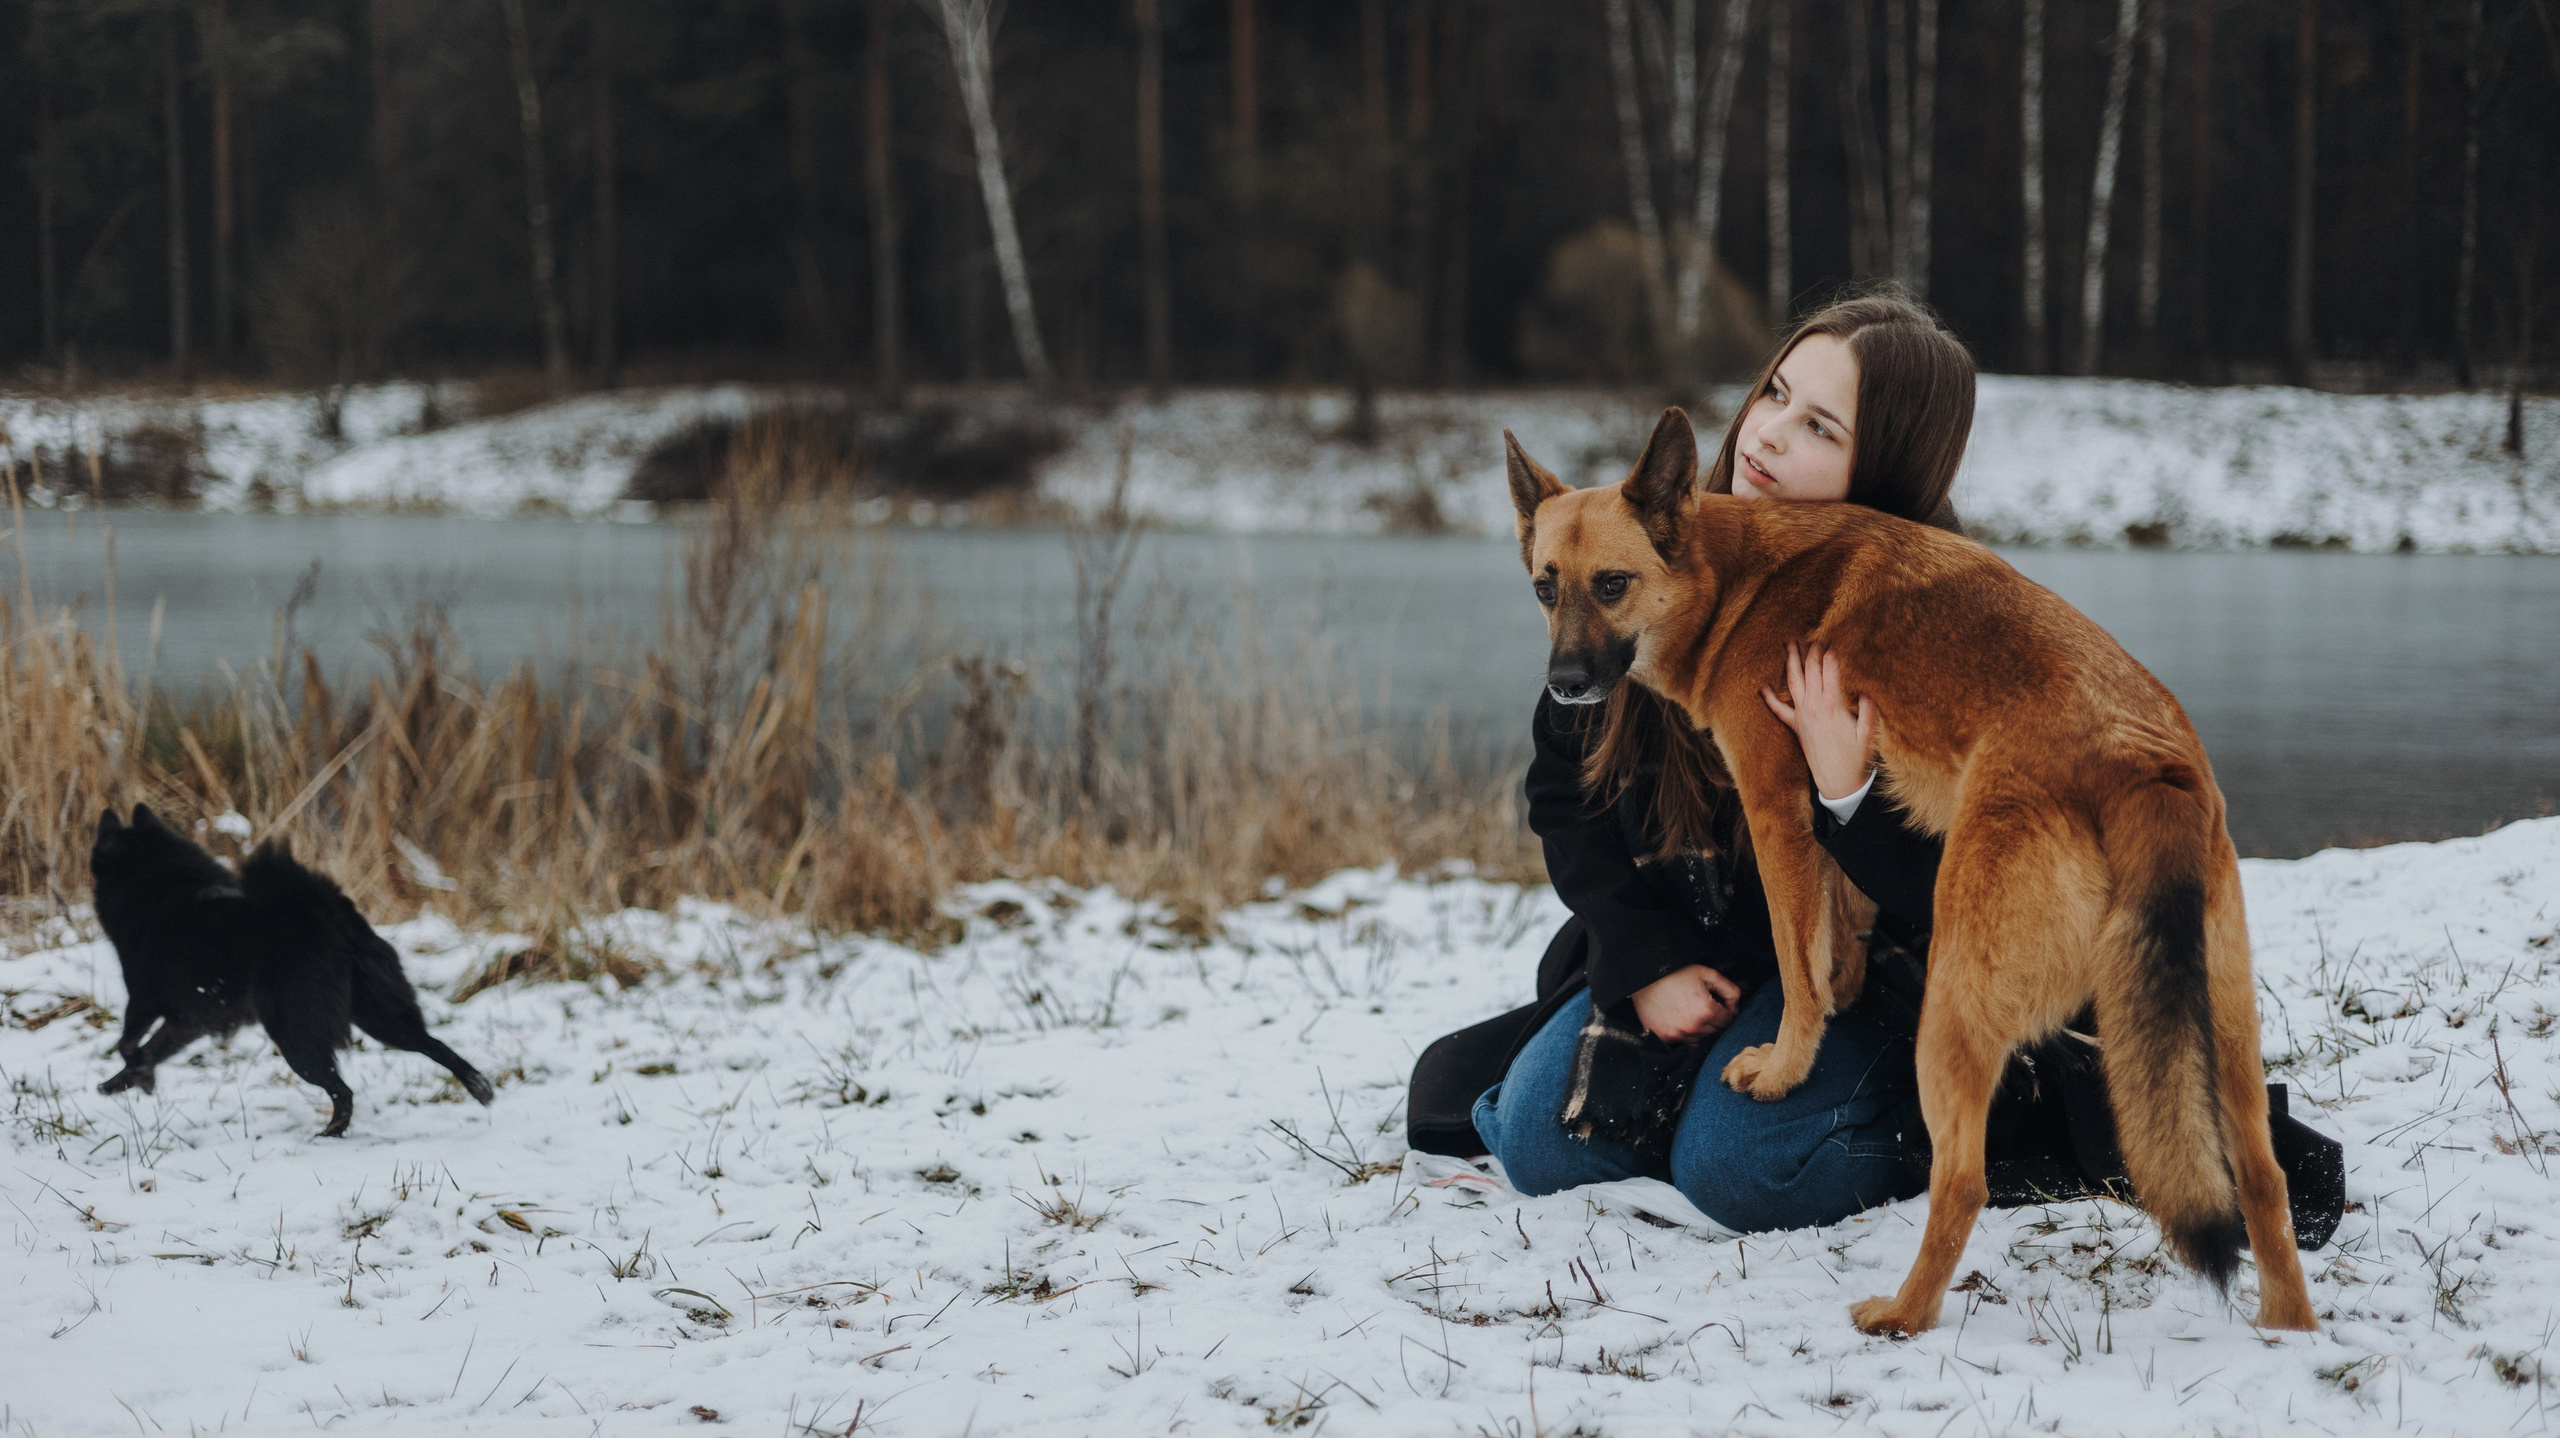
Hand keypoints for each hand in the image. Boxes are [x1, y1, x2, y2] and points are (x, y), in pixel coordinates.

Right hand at [1630, 965, 1742, 1043]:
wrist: (1644, 979)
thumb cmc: (1676, 974)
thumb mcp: (1707, 973)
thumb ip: (1729, 989)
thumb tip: (1736, 1006)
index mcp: (1706, 1010)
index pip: (1729, 1020)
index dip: (1726, 1011)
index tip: (1719, 1004)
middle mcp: (1694, 1027)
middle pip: (1717, 1032)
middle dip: (1715, 1021)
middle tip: (1705, 1007)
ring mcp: (1679, 1035)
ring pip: (1702, 1040)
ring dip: (1702, 1030)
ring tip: (1693, 1014)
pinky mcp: (1666, 1039)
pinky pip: (1686, 1044)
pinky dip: (1688, 1036)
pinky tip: (1683, 1022)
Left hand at [1761, 642, 1877, 800]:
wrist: (1837, 782)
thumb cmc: (1856, 758)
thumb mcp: (1869, 734)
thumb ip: (1868, 710)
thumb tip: (1864, 690)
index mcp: (1833, 706)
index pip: (1830, 671)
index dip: (1831, 654)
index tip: (1834, 640)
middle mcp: (1813, 707)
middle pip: (1810, 671)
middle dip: (1811, 651)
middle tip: (1813, 635)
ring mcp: (1801, 716)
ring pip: (1793, 682)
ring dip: (1790, 661)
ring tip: (1788, 643)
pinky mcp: (1796, 727)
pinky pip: (1778, 710)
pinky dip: (1770, 698)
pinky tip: (1762, 687)